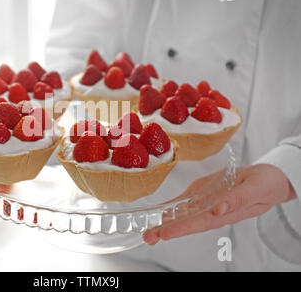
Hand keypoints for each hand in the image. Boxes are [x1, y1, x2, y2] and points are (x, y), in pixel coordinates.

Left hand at [142, 164, 296, 245]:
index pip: (199, 223)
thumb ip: (238, 200)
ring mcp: (208, 203)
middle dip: (167, 230)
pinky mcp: (205, 193)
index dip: (181, 228)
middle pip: (187, 223)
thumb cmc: (265, 184)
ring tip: (148, 231)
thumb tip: (218, 210)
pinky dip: (173, 208)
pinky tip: (161, 213)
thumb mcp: (256, 189)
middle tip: (148, 236)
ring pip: (185, 215)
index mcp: (225, 213)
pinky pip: (187, 202)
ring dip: (166, 222)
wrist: (268, 178)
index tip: (164, 233)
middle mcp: (213, 211)